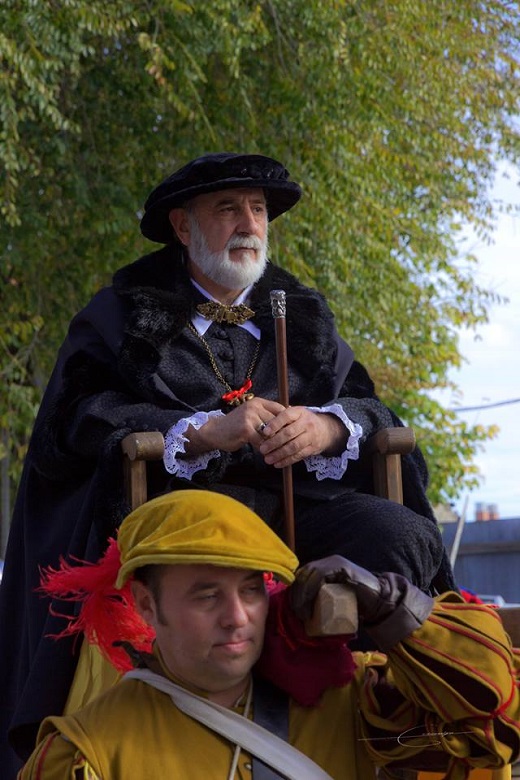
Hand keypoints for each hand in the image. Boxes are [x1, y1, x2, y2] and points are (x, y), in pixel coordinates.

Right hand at [183, 397, 285, 453]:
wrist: (215, 431)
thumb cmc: (236, 426)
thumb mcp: (252, 416)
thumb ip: (266, 417)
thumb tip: (288, 423)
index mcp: (258, 402)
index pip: (281, 409)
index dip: (288, 421)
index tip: (293, 432)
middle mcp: (255, 406)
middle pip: (277, 422)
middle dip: (282, 435)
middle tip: (287, 446)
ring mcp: (250, 417)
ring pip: (270, 433)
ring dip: (273, 444)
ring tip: (276, 452)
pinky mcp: (246, 429)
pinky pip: (261, 441)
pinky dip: (263, 449)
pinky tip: (264, 454)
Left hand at [258, 407, 347, 467]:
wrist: (325, 430)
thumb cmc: (303, 421)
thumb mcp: (296, 413)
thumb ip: (281, 417)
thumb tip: (262, 425)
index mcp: (299, 412)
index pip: (286, 416)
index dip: (275, 424)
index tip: (264, 432)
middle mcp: (306, 423)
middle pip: (289, 433)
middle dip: (274, 442)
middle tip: (262, 449)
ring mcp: (311, 436)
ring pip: (293, 447)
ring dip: (279, 454)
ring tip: (267, 459)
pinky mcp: (312, 448)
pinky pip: (298, 456)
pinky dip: (287, 461)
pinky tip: (277, 463)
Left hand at [289, 555, 433, 650]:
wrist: (380, 602)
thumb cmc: (358, 604)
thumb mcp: (334, 598)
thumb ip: (322, 597)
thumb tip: (301, 610)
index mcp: (325, 567)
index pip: (303, 575)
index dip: (295, 591)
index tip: (294, 608)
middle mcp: (328, 562)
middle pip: (303, 574)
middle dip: (296, 594)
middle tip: (297, 614)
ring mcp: (335, 563)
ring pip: (308, 574)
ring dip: (301, 595)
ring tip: (303, 613)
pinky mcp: (341, 568)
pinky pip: (319, 575)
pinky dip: (310, 590)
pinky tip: (309, 605)